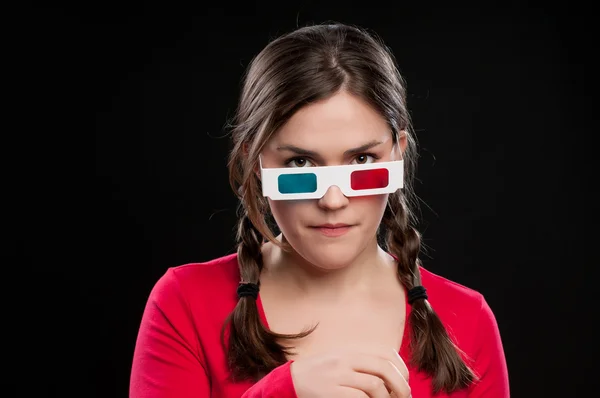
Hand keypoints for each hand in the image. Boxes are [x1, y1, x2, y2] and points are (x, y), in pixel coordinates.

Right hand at [290, 346, 410, 397]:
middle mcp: (346, 362)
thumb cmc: (318, 374)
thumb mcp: (340, 362)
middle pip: (384, 369)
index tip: (405, 382)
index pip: (385, 355)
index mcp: (350, 353)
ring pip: (374, 386)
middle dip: (400, 386)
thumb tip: (389, 375)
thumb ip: (360, 365)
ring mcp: (338, 377)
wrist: (290, 381)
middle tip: (404, 397)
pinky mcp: (332, 393)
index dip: (401, 370)